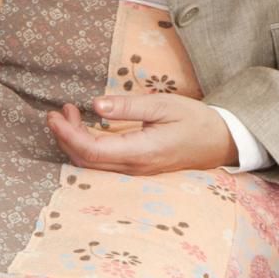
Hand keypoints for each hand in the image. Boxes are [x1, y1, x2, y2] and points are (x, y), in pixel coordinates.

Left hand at [44, 90, 235, 174]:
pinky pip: (104, 164)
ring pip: (92, 165)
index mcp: (142, 152)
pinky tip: (86, 127)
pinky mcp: (137, 169)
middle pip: (86, 161)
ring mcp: (136, 172)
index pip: (92, 151)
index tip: (55, 115)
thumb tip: (97, 105)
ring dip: (74, 141)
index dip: (68, 135)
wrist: (223, 142)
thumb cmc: (197, 121)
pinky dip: (88, 146)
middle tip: (57, 112)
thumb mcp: (164, 105)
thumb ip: (129, 106)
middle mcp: (135, 168)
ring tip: (68, 114)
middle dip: (65, 137)